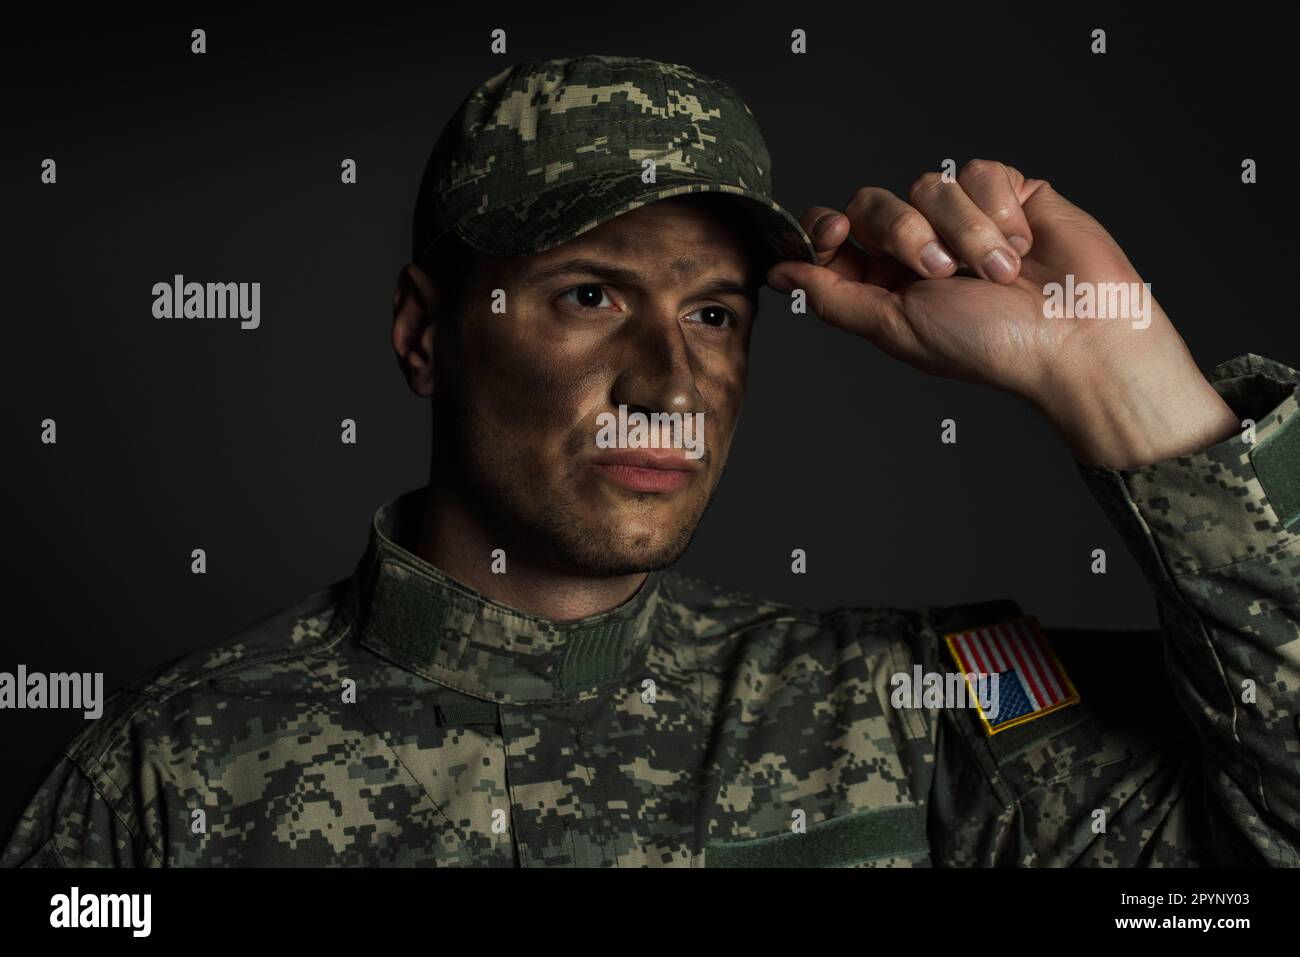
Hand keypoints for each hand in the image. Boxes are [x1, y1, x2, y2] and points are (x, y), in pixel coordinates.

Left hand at [767, 160, 1237, 467]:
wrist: (1075, 334)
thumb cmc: (989, 344)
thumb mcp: (896, 327)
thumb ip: (833, 297)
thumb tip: (777, 275)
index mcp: (885, 281)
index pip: (836, 231)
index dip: (829, 226)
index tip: (839, 231)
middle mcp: (921, 245)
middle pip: (875, 200)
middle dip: (906, 233)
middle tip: (943, 273)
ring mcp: (965, 217)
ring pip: (930, 184)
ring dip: (965, 233)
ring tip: (999, 274)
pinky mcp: (1010, 193)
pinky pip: (980, 171)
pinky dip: (1000, 210)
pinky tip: (1023, 245)